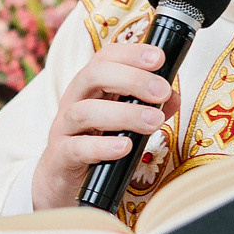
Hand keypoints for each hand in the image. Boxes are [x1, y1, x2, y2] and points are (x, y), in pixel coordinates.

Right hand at [31, 42, 179, 210]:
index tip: (159, 59)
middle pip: (94, 75)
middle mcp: (74, 100)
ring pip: (85, 112)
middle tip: (162, 91)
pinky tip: (125, 147)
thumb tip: (172, 97)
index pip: (106, 57)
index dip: (131, 53)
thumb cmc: (96, 142)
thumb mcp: (124, 121)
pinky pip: (77, 148)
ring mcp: (64, 128)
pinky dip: (101, 147)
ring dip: (124, 114)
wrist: (62, 180)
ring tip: (153, 122)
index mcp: (90, 86)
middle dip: (131, 79)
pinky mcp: (61, 157)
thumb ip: (148, 107)